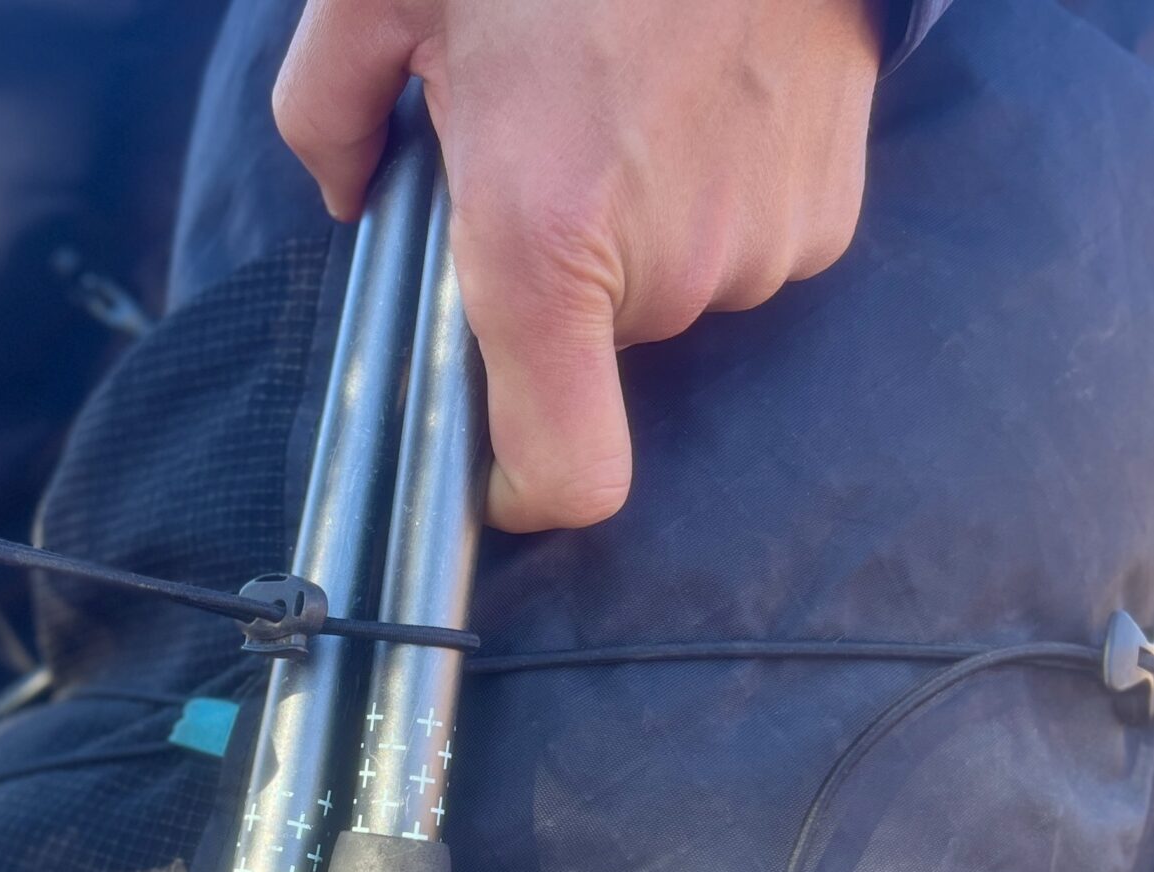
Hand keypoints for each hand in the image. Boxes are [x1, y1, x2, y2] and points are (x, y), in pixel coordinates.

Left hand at [276, 0, 883, 532]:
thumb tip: (343, 194)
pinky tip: (690, 98)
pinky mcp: (830, 209)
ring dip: (636, 232)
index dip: (520, 491)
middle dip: (557, 280)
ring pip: (671, 293)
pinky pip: (745, 245)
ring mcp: (766, 243)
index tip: (490, 464)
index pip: (568, 471)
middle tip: (540, 149)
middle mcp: (673, 271)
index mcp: (547, 242)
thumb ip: (323, 114)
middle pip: (596, 352)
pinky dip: (710, 196)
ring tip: (621, 102)